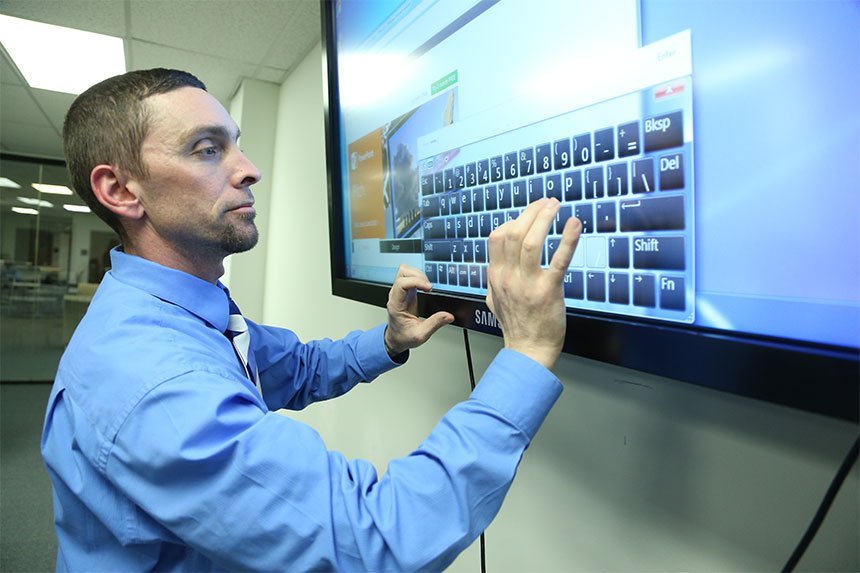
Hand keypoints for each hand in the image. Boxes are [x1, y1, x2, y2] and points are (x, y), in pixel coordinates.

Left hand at [384, 265, 454, 356]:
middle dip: (418, 275)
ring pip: (405, 271)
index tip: (429, 288)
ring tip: (428, 286)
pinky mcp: (406, 292)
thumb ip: (434, 324)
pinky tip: (426, 286)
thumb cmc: (403, 337)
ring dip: (418, 274)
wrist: (396, 339)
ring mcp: (400, 292)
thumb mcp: (420, 335)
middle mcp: (396, 295)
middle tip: (429, 286)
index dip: (416, 281)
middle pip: (402, 272)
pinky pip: (410, 277)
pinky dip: (419, 278)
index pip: (402, 283)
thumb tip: (448, 316)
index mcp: (396, 304)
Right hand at [486, 198, 581, 368]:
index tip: (530, 212)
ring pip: (530, 241)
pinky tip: (575, 224)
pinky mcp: (548, 291)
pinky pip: (558, 260)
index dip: (514, 219)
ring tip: (556, 205)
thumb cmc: (516, 326)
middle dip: (531, 212)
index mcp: (495, 276)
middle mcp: (508, 277)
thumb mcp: (494, 299)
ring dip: (544, 218)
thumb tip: (497, 263)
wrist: (528, 350)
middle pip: (514, 233)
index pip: (498, 237)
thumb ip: (495, 279)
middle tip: (547, 201)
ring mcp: (527, 284)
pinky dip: (567, 239)